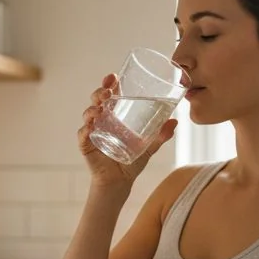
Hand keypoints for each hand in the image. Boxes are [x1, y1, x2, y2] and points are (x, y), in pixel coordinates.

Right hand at [77, 73, 178, 189]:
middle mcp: (102, 121)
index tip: (113, 77)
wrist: (120, 182)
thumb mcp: (149, 147)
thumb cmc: (132, 162)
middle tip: (107, 91)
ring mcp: (93, 131)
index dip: (109, 84)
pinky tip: (90, 127)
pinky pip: (83, 134)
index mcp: (115, 116)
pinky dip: (85, 129)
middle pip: (97, 100)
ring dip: (92, 109)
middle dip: (99, 92)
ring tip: (100, 108)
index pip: (110, 95)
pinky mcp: (86, 145)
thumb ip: (161, 136)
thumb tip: (175, 122)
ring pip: (88, 114)